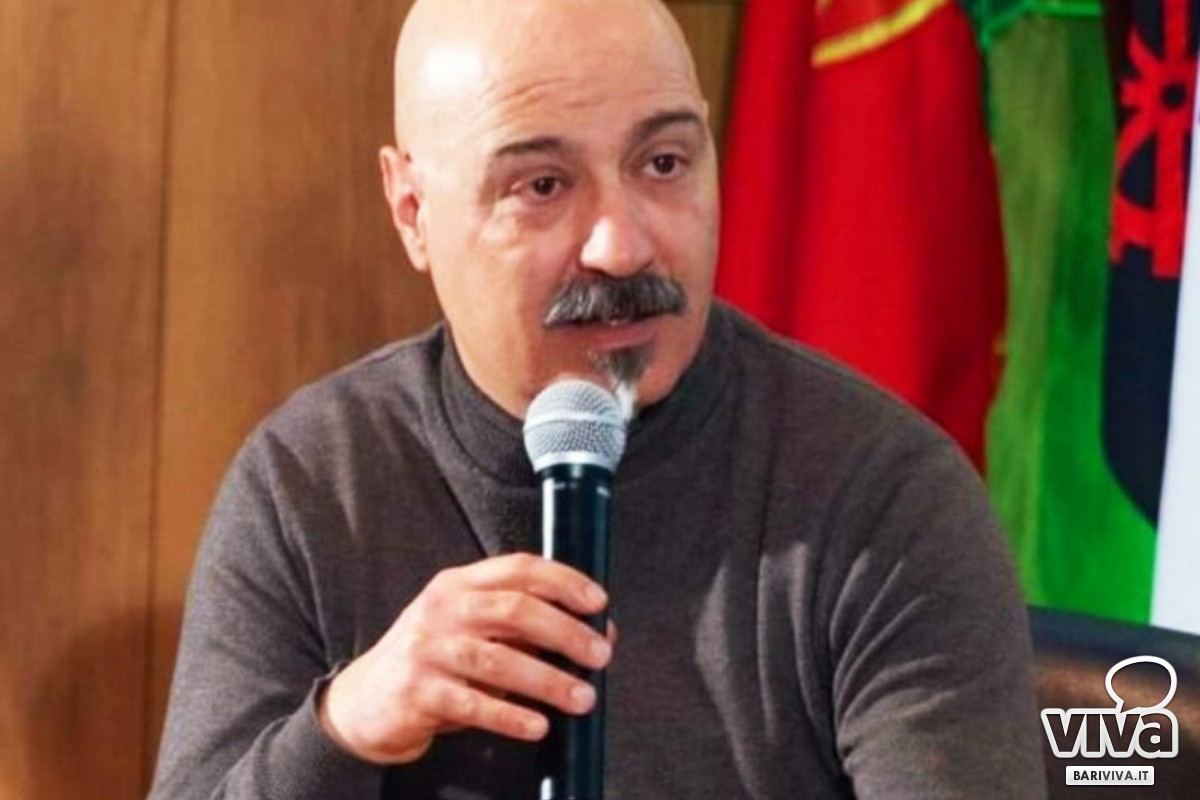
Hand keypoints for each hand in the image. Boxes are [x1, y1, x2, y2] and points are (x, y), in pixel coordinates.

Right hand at [317, 553, 612, 763]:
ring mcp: (426, 648)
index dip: (564, 581)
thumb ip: (525, 627)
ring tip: (582, 698)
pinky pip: (472, 703)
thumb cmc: (434, 661)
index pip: (519, 568)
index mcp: (459, 584)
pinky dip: (510, 716)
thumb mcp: (471, 629)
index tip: (598, 602)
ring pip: (497, 659)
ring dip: (548, 681)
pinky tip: (538, 725)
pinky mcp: (417, 691)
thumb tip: (597, 632)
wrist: (365, 702)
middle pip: (513, 610)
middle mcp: (441, 608)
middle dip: (565, 632)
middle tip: (600, 654)